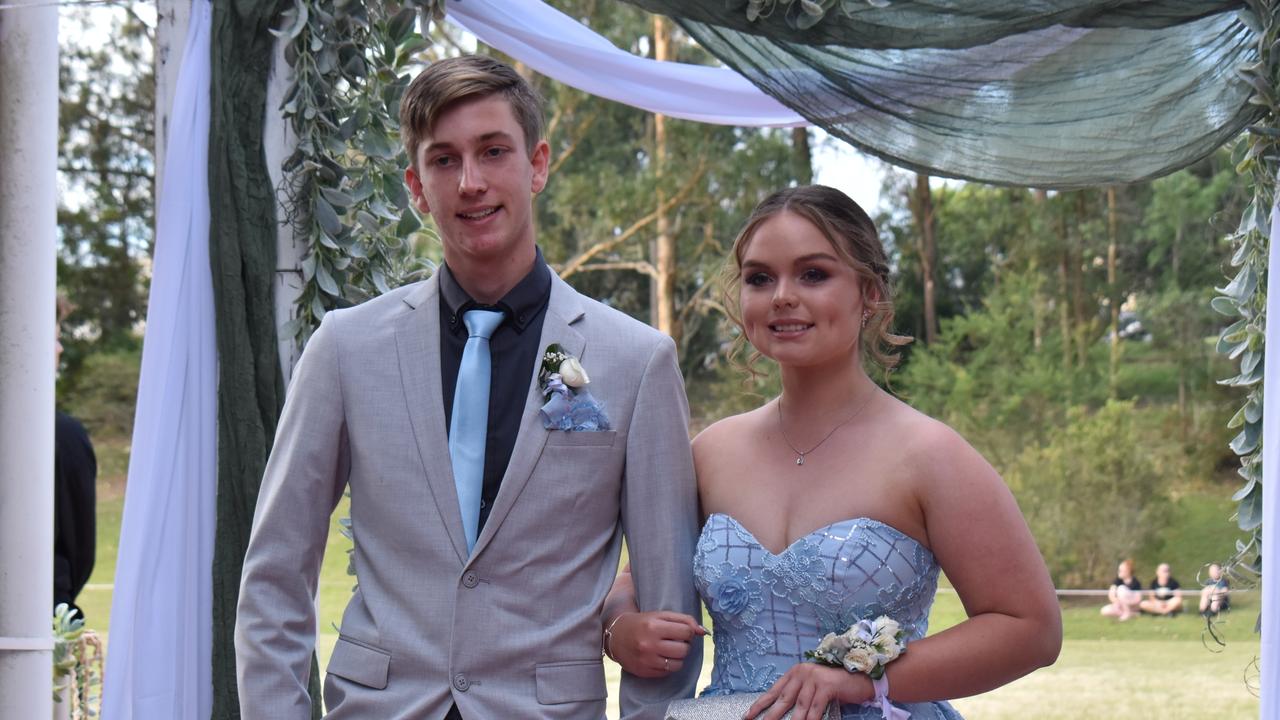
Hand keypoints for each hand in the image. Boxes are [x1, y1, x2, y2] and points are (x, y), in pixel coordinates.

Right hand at [605, 610, 704, 677]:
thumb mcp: (661, 615)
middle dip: (684, 645)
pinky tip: (661, 657)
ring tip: (669, 650)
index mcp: (654, 626)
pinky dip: (668, 665)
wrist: (616, 636)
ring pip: (678, 664)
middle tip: (675, 641)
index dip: (687, 632)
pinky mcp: (645, 672)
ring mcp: (647, 660)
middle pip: (684, 650)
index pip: (686, 632)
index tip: (681, 631)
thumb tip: (704, 631)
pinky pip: (668, 672)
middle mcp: (649, 644)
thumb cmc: (642, 623)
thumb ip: (684, 620)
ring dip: (678, 657)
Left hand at [745, 663, 870, 719]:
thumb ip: (799, 697)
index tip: (747, 716)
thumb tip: (784, 714)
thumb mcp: (813, 689)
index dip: (760, 705)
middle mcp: (802, 673)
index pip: (773, 691)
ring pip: (799, 707)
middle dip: (770, 715)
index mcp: (795, 673)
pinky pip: (815, 709)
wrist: (861, 679)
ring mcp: (814, 678)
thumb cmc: (836, 687)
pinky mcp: (826, 686)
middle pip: (783, 700)